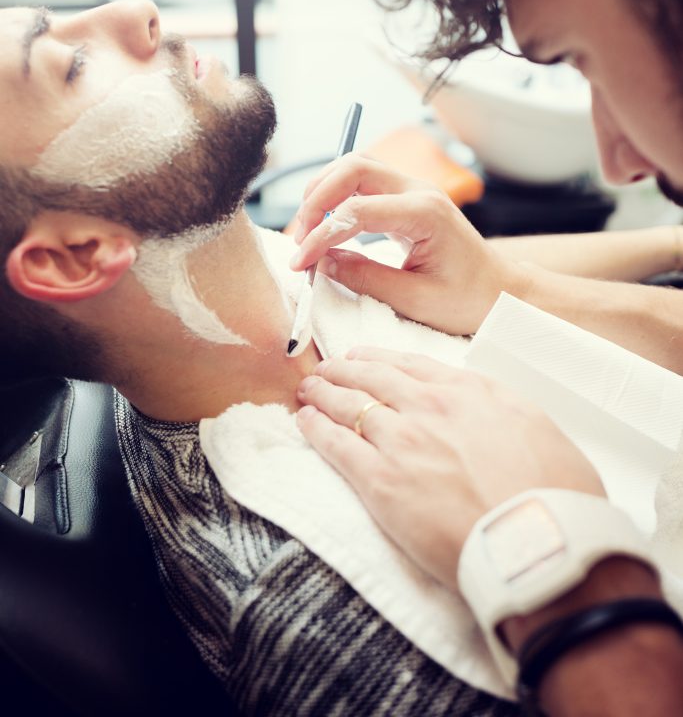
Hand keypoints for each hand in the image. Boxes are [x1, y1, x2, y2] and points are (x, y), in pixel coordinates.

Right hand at [290, 154, 526, 335]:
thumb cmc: (468, 299)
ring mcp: (413, 189)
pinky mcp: (406, 198)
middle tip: (300, 240)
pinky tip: (326, 225)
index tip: (300, 263)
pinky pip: (363, 182)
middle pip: (353, 167)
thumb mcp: (415, 300)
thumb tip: (322, 262)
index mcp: (425, 214)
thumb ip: (366, 278)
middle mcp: (418, 191)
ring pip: (355, 167)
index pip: (356, 210)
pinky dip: (337, 196)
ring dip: (324, 192)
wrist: (501, 291)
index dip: (320, 235)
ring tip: (308, 232)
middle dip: (316, 199)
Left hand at [297, 347, 603, 590]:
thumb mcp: (538, 427)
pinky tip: (304, 421)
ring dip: (324, 393)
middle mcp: (431, 406)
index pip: (413, 365)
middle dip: (344, 370)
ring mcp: (402, 440)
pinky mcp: (381, 481)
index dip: (381, 359)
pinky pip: (337, 446)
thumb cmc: (555, 494)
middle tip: (326, 368)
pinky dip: (316, 429)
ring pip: (350, 405)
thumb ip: (503, 410)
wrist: (538, 540)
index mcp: (470, 390)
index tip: (364, 357)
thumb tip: (491, 414)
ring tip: (308, 389)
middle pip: (374, 378)